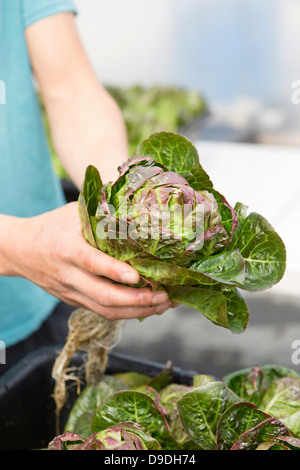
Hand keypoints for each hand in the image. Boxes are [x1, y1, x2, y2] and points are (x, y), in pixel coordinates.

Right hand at [6, 202, 171, 318]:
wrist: (19, 250)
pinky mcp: (74, 300)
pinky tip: (146, 307)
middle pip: (103, 296)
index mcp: (66, 248)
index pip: (91, 262)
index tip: (137, 276)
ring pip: (104, 310)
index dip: (114, 271)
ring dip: (136, 311)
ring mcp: (70, 291)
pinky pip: (101, 311)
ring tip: (162, 306)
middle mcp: (68, 274)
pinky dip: (126, 312)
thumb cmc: (51, 227)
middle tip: (163, 297)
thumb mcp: (72, 213)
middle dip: (136, 301)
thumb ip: (100, 213)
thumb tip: (137, 205)